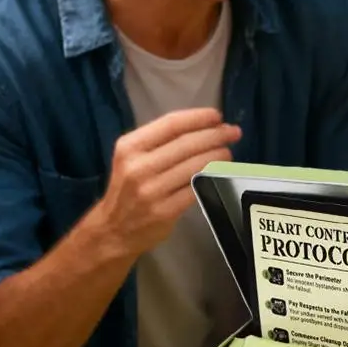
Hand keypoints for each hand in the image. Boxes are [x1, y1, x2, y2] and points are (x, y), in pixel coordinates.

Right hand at [94, 107, 240, 260]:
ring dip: (217, 156)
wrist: (114, 230)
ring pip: (194, 166)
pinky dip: (210, 178)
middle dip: (215, 135)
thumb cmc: (127, 189)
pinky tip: (218, 172)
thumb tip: (201, 127)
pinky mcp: (165, 211)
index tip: (217, 115)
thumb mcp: (130, 158)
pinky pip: (195, 188)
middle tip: (233, 132)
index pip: (170, 124)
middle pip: (186, 144)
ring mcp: (151, 190)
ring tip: (228, 151)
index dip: (198, 118)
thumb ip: (158, 142)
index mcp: (129, 147)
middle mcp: (139, 166)